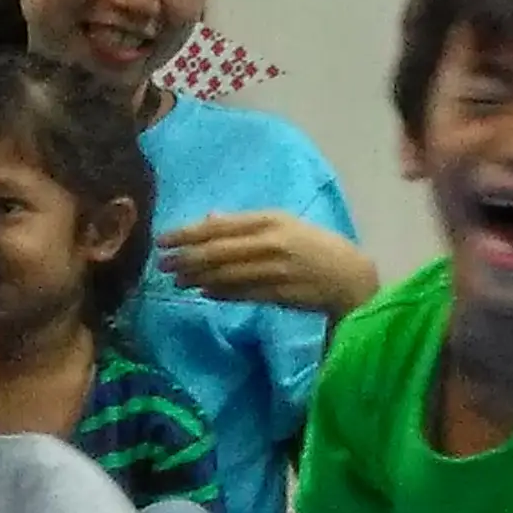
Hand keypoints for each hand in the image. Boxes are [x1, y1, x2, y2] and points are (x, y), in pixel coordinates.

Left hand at [158, 211, 379, 317]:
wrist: (350, 276)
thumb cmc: (315, 245)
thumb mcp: (285, 224)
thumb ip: (246, 223)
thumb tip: (210, 219)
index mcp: (270, 220)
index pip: (220, 226)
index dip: (188, 233)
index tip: (164, 239)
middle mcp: (271, 242)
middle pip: (218, 251)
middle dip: (186, 257)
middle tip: (162, 263)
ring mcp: (275, 269)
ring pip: (226, 274)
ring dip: (198, 277)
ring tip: (177, 279)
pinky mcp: (279, 294)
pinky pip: (242, 293)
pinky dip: (220, 292)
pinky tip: (203, 292)